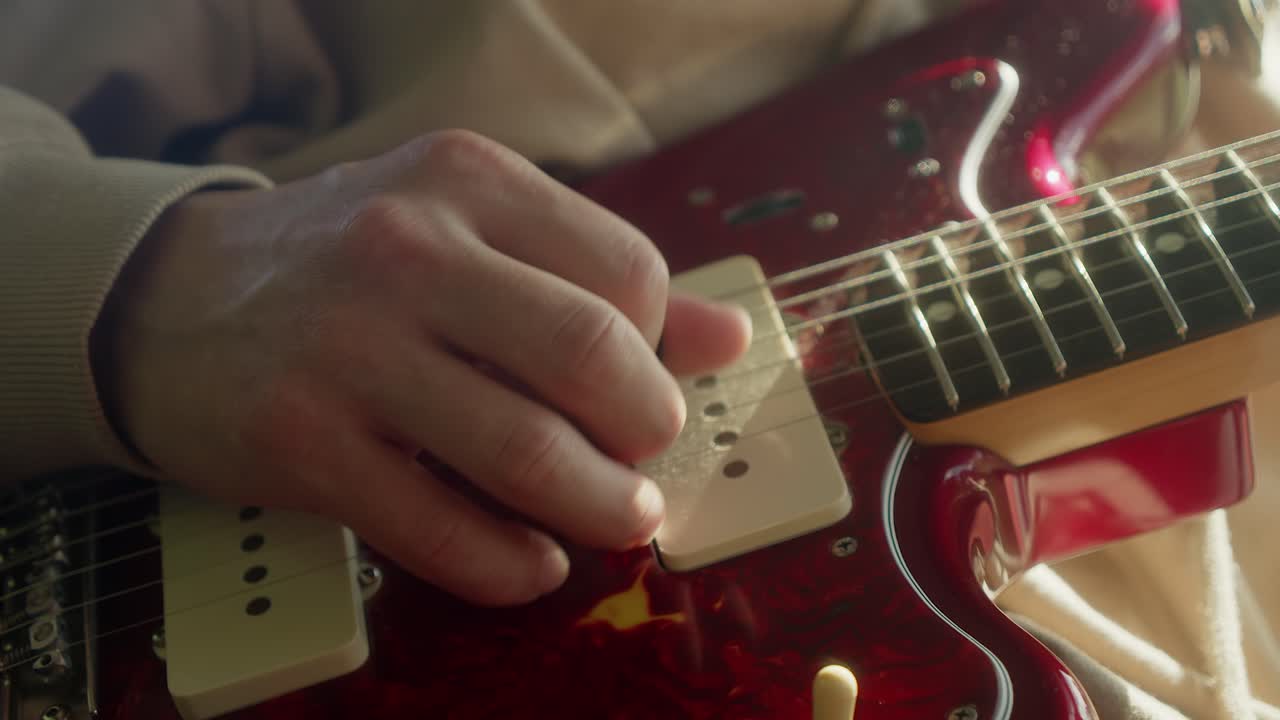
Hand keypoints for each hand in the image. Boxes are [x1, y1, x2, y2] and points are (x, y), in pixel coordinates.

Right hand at [96, 130, 750, 604]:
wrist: (166, 301)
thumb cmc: (344, 264)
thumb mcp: (465, 227)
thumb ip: (596, 277)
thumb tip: (729, 337)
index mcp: (467, 182)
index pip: (626, 273)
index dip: (659, 347)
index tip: (642, 382)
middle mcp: (409, 251)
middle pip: (592, 357)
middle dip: (650, 429)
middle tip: (645, 456)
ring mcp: (349, 350)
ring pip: (527, 450)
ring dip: (601, 506)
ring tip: (621, 518)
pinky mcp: (303, 445)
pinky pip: (441, 529)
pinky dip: (511, 565)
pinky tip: (534, 562)